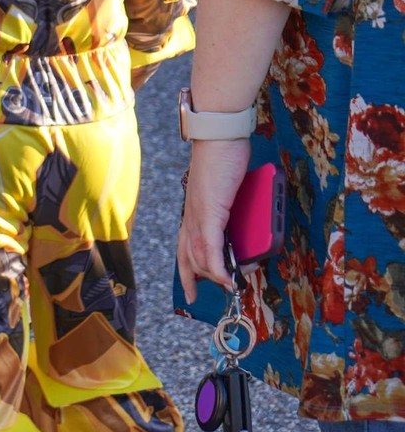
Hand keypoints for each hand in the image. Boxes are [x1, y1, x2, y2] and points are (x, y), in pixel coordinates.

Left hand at [177, 136, 253, 302]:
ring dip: (215, 275)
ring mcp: (198, 215)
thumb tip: (248, 227)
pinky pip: (209, 247)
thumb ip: (233, 210)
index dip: (188, 270)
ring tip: (231, 285)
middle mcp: (190, 216)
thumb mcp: (228, 192)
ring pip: (200, 256)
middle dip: (197, 279)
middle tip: (213, 293)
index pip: (184, 247)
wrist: (219, 138)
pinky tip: (227, 278)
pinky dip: (217, 266)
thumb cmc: (224, 159)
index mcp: (193, 212)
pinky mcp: (209, 213)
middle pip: (188, 256)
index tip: (192, 289)